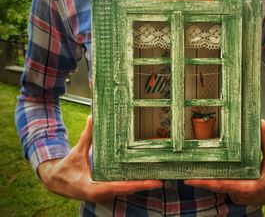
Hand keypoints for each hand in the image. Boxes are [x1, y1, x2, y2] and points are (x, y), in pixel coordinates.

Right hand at [38, 116, 162, 202]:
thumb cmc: (65, 169)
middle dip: (144, 185)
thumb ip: (86, 136)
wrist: (55, 181)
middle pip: (127, 190)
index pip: (120, 187)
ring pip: (126, 191)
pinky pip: (121, 188)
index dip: (138, 184)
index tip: (154, 183)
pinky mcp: (105, 192)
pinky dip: (132, 183)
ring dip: (140, 185)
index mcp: (93, 188)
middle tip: (161, 178)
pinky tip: (143, 176)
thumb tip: (92, 118)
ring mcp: (104, 194)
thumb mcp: (77, 152)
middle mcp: (101, 194)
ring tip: (157, 177)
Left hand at [184, 120, 264, 204]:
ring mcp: (241, 197)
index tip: (190, 180)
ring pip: (221, 188)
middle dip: (202, 180)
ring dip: (210, 180)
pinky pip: (227, 189)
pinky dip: (219, 182)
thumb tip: (260, 123)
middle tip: (186, 171)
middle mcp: (242, 194)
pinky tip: (211, 173)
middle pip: (217, 187)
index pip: (222, 185)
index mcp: (248, 187)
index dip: (205, 183)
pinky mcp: (241, 196)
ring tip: (196, 170)